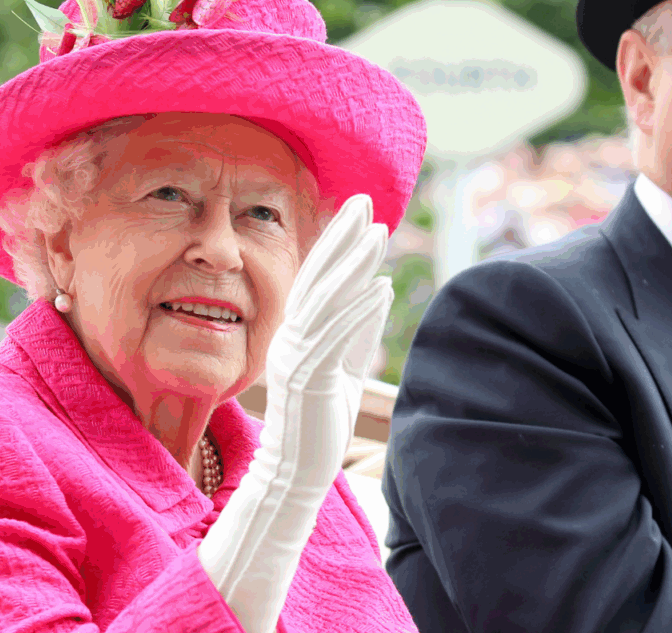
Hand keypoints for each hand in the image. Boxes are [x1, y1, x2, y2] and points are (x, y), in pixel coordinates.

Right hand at [199, 194, 392, 632]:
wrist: (296, 471)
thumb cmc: (320, 423)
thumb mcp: (344, 367)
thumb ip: (358, 330)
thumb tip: (380, 289)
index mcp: (296, 332)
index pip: (318, 277)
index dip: (338, 242)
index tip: (360, 210)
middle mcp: (290, 336)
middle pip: (317, 276)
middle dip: (342, 236)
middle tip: (365, 201)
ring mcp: (296, 355)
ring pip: (325, 299)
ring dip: (353, 265)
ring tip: (379, 234)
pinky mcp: (309, 377)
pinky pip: (334, 336)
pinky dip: (357, 309)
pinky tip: (381, 287)